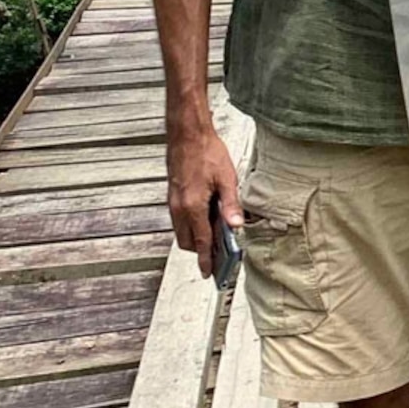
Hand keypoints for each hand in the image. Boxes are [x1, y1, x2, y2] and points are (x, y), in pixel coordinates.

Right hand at [167, 120, 242, 275]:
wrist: (186, 134)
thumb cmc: (206, 152)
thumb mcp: (226, 178)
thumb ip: (231, 205)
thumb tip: (236, 226)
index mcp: (193, 207)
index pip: (200, 242)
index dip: (206, 259)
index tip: (209, 273)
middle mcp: (179, 208)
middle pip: (188, 241)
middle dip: (202, 249)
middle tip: (220, 251)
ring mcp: (173, 202)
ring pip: (182, 231)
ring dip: (196, 237)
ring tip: (216, 233)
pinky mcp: (173, 196)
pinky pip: (180, 220)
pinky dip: (191, 225)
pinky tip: (207, 216)